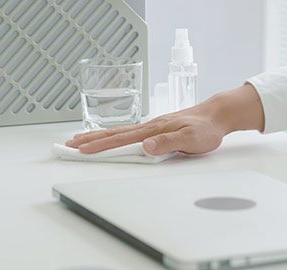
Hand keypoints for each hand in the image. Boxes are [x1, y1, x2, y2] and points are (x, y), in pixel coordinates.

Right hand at [65, 84, 263, 154]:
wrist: (217, 115)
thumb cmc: (206, 128)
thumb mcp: (191, 139)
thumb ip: (169, 143)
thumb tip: (146, 147)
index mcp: (154, 129)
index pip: (122, 139)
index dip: (101, 146)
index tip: (82, 150)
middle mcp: (150, 126)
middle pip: (114, 133)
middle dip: (91, 139)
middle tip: (70, 143)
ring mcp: (152, 126)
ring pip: (120, 131)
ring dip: (99, 135)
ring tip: (82, 138)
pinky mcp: (157, 128)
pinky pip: (130, 131)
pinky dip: (114, 134)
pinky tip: (111, 136)